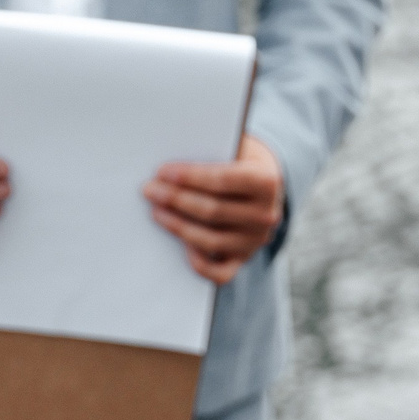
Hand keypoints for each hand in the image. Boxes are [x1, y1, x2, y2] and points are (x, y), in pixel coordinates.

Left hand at [144, 133, 284, 284]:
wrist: (266, 185)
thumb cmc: (241, 160)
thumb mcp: (237, 146)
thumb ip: (212, 151)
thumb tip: (173, 165)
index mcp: (267, 182)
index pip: (224, 180)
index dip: (191, 177)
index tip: (163, 172)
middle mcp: (265, 215)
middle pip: (213, 210)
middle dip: (176, 199)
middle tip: (150, 190)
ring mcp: (255, 241)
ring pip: (211, 240)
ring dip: (178, 225)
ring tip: (156, 211)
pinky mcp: (243, 260)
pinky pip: (220, 273)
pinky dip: (199, 262)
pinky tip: (181, 243)